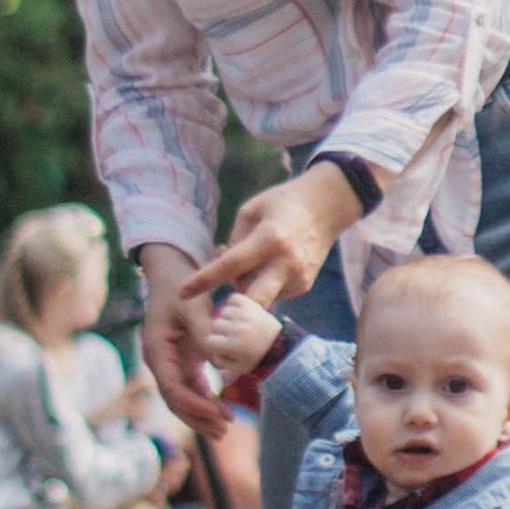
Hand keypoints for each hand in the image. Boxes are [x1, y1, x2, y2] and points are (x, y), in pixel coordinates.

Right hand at [139, 241, 236, 435]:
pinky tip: (220, 407)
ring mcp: (170, 361)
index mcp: (157, 351)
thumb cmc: (180, 285)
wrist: (171, 271)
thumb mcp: (194, 307)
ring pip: (183, 396)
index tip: (216, 414)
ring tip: (224, 426)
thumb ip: (206, 334)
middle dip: (198, 417)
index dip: (193, 405)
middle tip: (224, 429)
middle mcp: (161, 361)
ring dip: (201, 412)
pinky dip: (204, 398)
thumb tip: (220, 363)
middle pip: (176, 399)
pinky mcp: (182, 358)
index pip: (172, 388)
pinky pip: (191, 385)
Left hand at [204, 163, 360, 306]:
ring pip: (260, 297)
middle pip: (252, 299)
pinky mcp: (303, 285)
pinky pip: (273, 293)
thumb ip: (235, 240)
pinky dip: (263, 284)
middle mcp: (285, 263)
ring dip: (247, 287)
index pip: (230, 265)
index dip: (204, 280)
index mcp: (269, 238)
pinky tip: (267, 264)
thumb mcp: (252, 210)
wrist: (326, 207)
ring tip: (250, 261)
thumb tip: (222, 268)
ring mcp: (297, 277)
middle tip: (221, 297)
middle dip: (232, 305)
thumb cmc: (282, 203)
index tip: (183, 292)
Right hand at [204, 291, 284, 377]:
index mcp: (235, 345)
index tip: (224, 346)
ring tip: (236, 324)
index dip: (215, 344)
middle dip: (220, 331)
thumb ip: (219, 360)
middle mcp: (239, 328)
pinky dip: (233, 304)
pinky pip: (232, 298)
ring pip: (222, 311)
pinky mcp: (251, 304)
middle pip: (215, 324)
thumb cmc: (255, 358)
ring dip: (227, 317)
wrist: (280, 343)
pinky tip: (238, 313)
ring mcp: (246, 314)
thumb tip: (207, 349)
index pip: (209, 340)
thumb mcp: (236, 367)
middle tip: (231, 336)